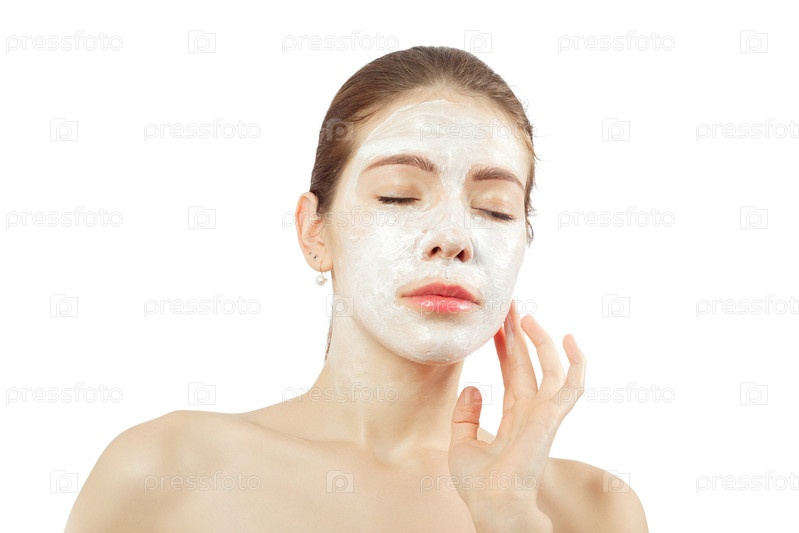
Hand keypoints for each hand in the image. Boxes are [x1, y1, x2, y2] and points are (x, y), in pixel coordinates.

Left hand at [449, 300, 585, 531]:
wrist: (491, 504)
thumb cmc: (479, 485)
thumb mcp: (460, 443)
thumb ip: (465, 415)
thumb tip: (472, 387)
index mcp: (513, 416)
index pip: (511, 372)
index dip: (503, 346)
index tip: (494, 323)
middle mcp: (531, 411)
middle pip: (527, 363)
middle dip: (518, 334)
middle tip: (509, 306)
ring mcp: (544, 413)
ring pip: (549, 366)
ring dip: (540, 340)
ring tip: (525, 316)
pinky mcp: (552, 416)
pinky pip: (571, 384)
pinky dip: (576, 361)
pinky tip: (569, 338)